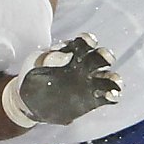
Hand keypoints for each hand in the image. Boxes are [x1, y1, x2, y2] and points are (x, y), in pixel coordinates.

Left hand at [6, 35, 122, 127]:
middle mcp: (84, 67)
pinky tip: (111, 96)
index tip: (89, 42)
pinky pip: (107, 96)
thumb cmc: (33, 77)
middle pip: (101, 58)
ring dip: (114, 78)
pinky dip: (113, 95)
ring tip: (114, 82)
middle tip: (105, 58)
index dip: (88, 40)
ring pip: (109, 77)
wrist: (29, 103)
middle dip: (105, 56)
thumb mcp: (35, 65)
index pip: (84, 43)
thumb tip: (65, 55)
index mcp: (71, 53)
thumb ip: (49, 59)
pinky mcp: (92, 100)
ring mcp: (90, 83)